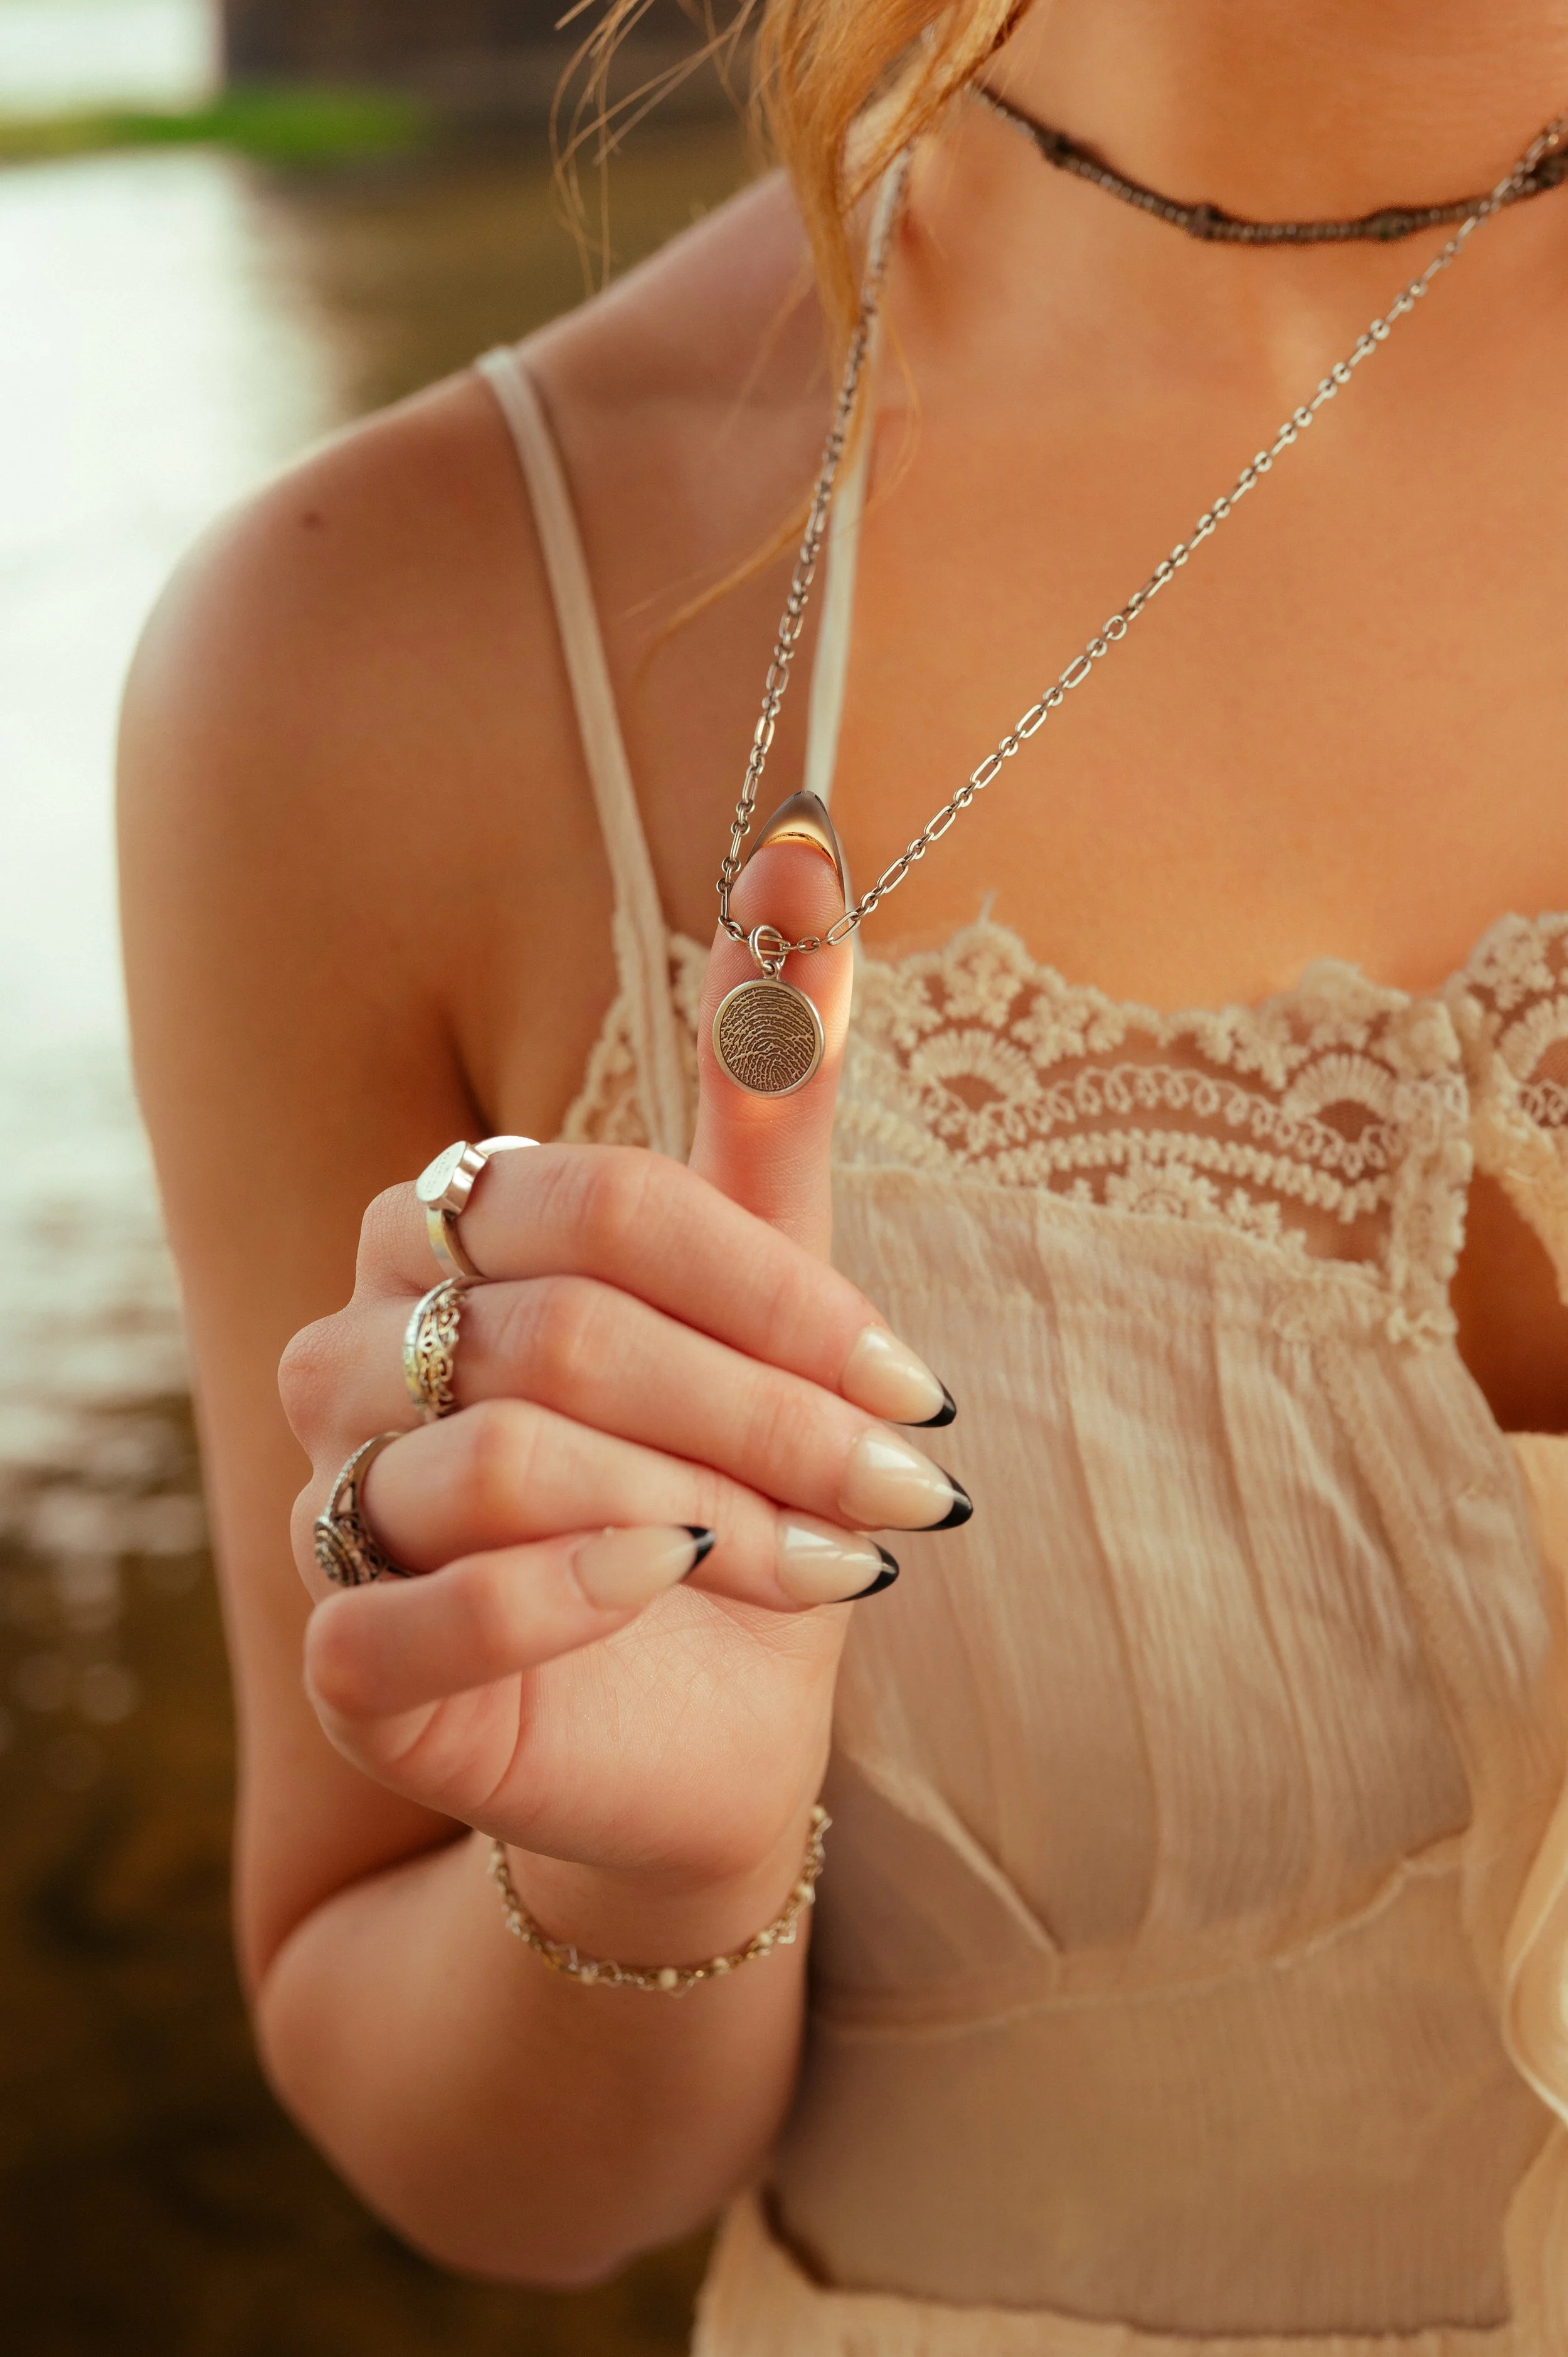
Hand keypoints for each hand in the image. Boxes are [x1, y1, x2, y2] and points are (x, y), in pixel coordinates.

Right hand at [279, 836, 963, 1931]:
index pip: (597, 1207)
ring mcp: (335, 1504)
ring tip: (818, 1561)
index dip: (770, 1289)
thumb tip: (811, 850)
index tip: (914, 1380)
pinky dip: (567, 1599)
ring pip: (500, 1457)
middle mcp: (358, 1348)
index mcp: (445, 1233)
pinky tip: (667, 1591)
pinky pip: (417, 1612)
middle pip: (562, 1333)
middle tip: (903, 1484)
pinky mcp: (351, 1659)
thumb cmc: (729, 1478)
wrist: (704, 1712)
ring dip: (699, 1508)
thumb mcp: (773, 1287)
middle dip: (767, 1415)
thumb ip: (772, 1094)